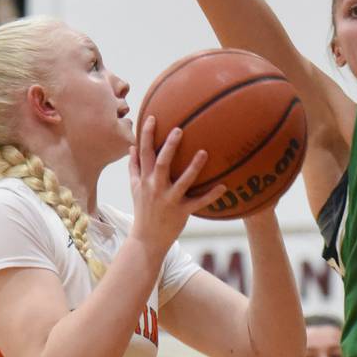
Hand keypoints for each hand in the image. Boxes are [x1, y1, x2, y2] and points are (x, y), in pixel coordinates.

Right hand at [129, 116, 224, 249]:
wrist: (147, 239)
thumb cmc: (143, 210)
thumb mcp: (135, 188)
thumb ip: (134, 167)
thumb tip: (132, 147)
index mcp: (145, 180)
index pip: (144, 153)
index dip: (147, 135)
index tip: (152, 118)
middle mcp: (155, 188)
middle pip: (161, 163)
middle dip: (170, 146)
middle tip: (179, 129)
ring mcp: (169, 200)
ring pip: (182, 182)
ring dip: (194, 167)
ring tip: (204, 152)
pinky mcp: (182, 212)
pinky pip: (198, 203)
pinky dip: (211, 195)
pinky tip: (224, 186)